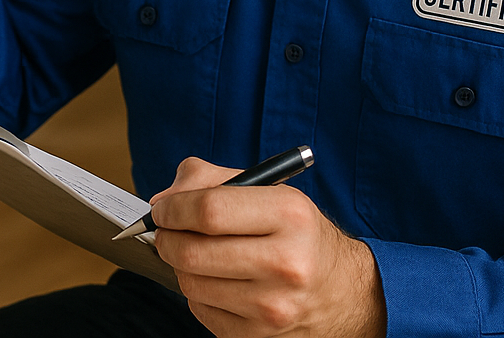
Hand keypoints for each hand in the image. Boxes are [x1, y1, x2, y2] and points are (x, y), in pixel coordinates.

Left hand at [149, 158, 386, 337]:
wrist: (342, 292)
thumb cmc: (298, 235)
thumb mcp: (269, 192)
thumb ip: (210, 181)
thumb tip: (161, 202)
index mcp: (290, 216)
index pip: (209, 210)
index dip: (173, 208)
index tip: (163, 209)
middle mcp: (286, 263)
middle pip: (193, 251)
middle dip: (167, 238)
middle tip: (167, 231)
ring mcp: (273, 306)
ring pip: (191, 283)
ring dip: (182, 266)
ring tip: (199, 254)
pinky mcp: (259, 336)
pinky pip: (201, 310)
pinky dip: (199, 293)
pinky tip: (219, 281)